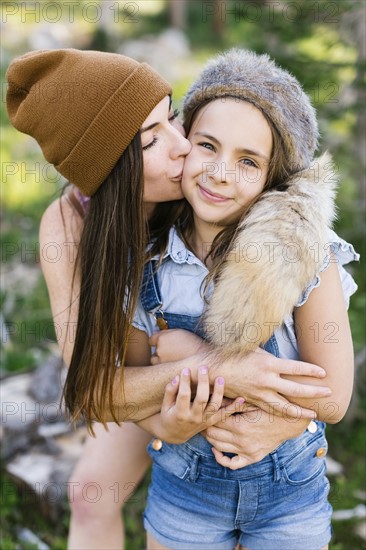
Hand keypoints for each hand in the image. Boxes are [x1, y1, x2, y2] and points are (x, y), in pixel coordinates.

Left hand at [149, 329, 208, 364]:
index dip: (156, 341)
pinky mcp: (166, 371)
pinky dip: (165, 368)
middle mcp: (159, 350)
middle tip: (169, 352)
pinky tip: (173, 366)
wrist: (202, 358)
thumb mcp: (179, 332)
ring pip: (155, 361)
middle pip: (153, 352)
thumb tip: (156, 331)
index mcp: (162, 339)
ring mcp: (161, 362)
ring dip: (160, 361)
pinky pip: (161, 369)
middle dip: (159, 352)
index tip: (162, 343)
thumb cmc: (193, 343)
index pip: (151, 340)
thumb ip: (166, 332)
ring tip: (171, 360)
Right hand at [158, 366, 245, 443]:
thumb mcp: (165, 405)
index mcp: (180, 413)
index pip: (184, 394)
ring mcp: (204, 420)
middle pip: (201, 399)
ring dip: (219, 391)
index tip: (187, 369)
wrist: (175, 434)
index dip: (185, 381)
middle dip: (203, 382)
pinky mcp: (211, 421)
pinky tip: (241, 398)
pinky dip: (234, 407)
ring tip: (220, 378)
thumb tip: (177, 377)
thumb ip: (170, 391)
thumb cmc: (169, 414)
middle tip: (204, 368)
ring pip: (214, 406)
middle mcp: (193, 417)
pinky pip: (224, 415)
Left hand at [203, 408, 309, 469]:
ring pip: (219, 448)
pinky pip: (233, 464)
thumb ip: (232, 403)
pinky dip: (221, 458)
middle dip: (204, 426)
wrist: (288, 422)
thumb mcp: (250, 403)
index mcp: (240, 426)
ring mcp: (247, 452)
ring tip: (206, 430)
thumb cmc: (268, 408)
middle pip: (213, 435)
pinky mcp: (252, 458)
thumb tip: (213, 398)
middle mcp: (241, 441)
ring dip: (210, 439)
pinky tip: (216, 450)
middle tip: (200, 419)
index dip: (206, 415)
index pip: (214, 422)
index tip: (202, 409)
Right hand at [214, 347, 330, 418]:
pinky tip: (291, 418)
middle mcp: (266, 380)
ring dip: (301, 411)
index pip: (296, 368)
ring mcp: (260, 393)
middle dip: (314, 392)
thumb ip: (269, 352)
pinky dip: (283, 415)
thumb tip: (280, 348)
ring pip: (285, 407)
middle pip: (296, 390)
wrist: (212, 371)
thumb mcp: (252, 347)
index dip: (311, 371)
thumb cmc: (231, 355)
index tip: (324, 373)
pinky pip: (271, 410)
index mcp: (268, 364)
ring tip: (314, 415)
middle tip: (328, 393)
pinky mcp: (253, 401)